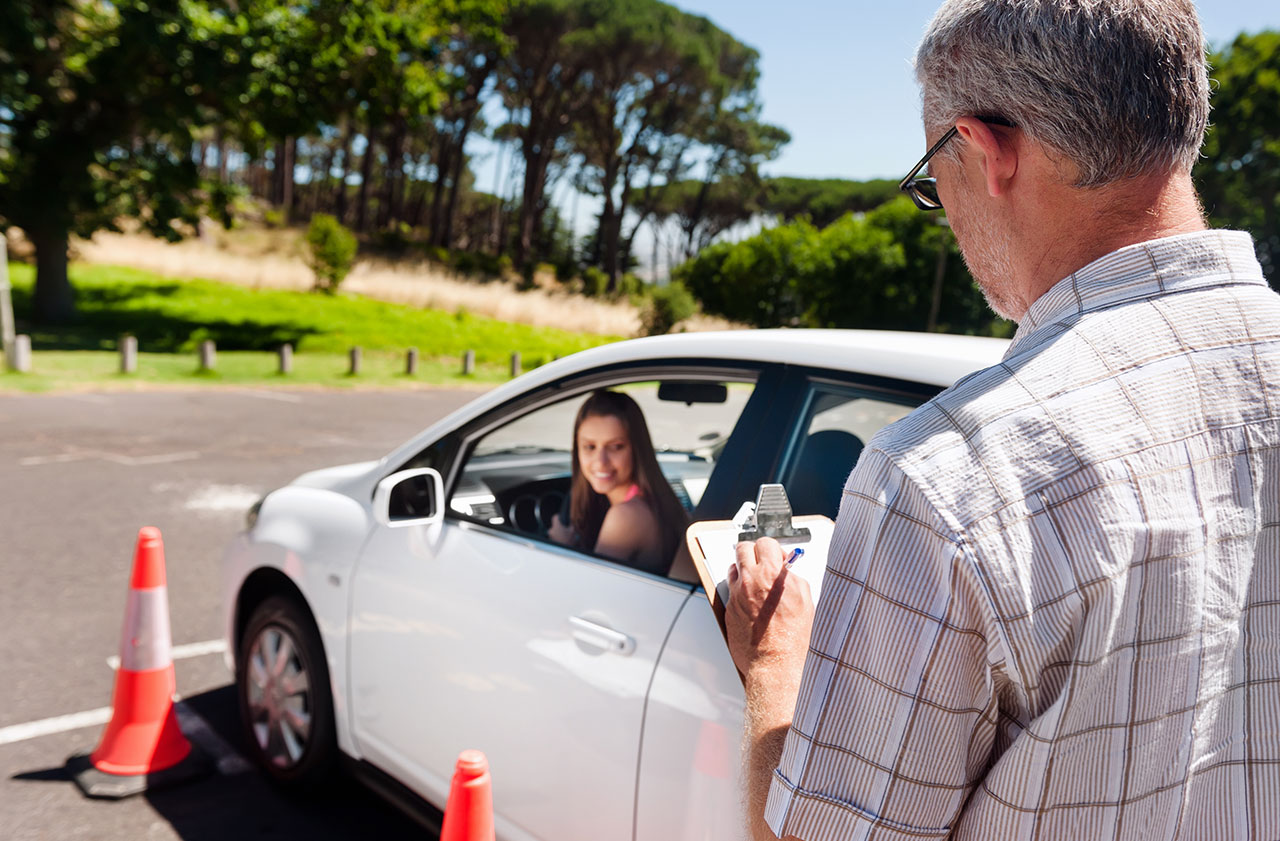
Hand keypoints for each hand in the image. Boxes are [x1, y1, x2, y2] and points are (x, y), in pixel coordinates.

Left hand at [547, 512, 572, 544]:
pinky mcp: (550, 540)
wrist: (564, 552)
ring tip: (564, 536)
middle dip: (560, 526)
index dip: (558, 516)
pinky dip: (557, 536)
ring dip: (558, 532)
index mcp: (556, 527)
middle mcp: (551, 530)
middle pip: (555, 525)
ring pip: (554, 530)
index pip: (555, 517)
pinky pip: (553, 535)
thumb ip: (570, 525)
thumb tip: (569, 523)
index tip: (561, 517)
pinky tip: (562, 539)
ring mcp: (550, 536)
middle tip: (565, 529)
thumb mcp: (572, 532)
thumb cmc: (568, 541)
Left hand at [725, 537, 814, 682]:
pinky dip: (740, 591)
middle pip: (743, 549)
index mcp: (770, 575)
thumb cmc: (793, 638)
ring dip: (744, 570)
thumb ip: (793, 579)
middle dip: (754, 552)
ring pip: (733, 568)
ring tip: (756, 581)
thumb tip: (786, 572)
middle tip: (763, 562)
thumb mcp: (805, 600)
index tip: (778, 557)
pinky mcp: (729, 610)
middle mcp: (749, 581)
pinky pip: (731, 590)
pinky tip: (752, 602)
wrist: (775, 663)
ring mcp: (736, 595)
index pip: (765, 543)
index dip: (772, 549)